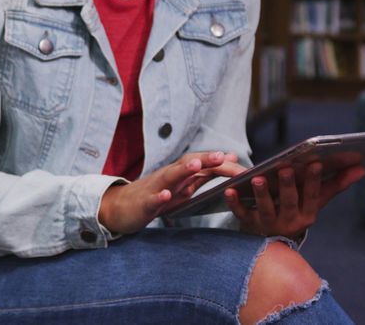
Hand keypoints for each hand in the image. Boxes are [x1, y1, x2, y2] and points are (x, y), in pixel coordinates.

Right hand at [99, 151, 242, 234]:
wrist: (119, 208)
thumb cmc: (155, 196)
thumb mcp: (182, 184)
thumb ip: (205, 173)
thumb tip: (229, 157)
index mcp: (180, 175)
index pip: (204, 166)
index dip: (224, 166)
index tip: (245, 168)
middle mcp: (169, 177)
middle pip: (188, 164)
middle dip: (205, 159)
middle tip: (222, 156)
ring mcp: (155, 188)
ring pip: (169, 176)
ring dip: (182, 170)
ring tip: (195, 165)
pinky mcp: (143, 204)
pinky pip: (152, 199)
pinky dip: (160, 196)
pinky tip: (167, 195)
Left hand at [225, 161, 364, 237]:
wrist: (272, 243)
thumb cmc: (297, 212)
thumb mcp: (316, 202)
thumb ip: (336, 184)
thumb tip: (362, 168)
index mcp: (307, 214)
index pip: (312, 196)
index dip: (314, 181)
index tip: (315, 163)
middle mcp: (289, 221)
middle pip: (288, 202)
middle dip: (288, 186)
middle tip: (286, 169)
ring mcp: (268, 224)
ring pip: (264, 209)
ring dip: (261, 194)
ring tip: (257, 178)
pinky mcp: (248, 224)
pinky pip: (241, 214)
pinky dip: (235, 203)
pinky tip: (229, 190)